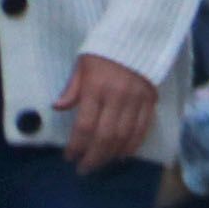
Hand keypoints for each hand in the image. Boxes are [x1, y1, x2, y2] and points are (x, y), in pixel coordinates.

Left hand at [53, 55, 156, 173]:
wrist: (139, 38)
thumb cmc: (104, 52)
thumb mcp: (82, 65)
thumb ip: (72, 88)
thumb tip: (58, 107)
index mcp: (96, 89)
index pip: (85, 126)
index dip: (76, 146)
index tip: (69, 157)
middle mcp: (117, 98)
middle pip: (105, 136)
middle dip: (93, 157)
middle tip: (84, 169)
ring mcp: (136, 101)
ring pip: (125, 136)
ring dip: (112, 154)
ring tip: (102, 164)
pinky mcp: (151, 102)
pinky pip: (143, 129)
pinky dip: (133, 144)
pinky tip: (123, 154)